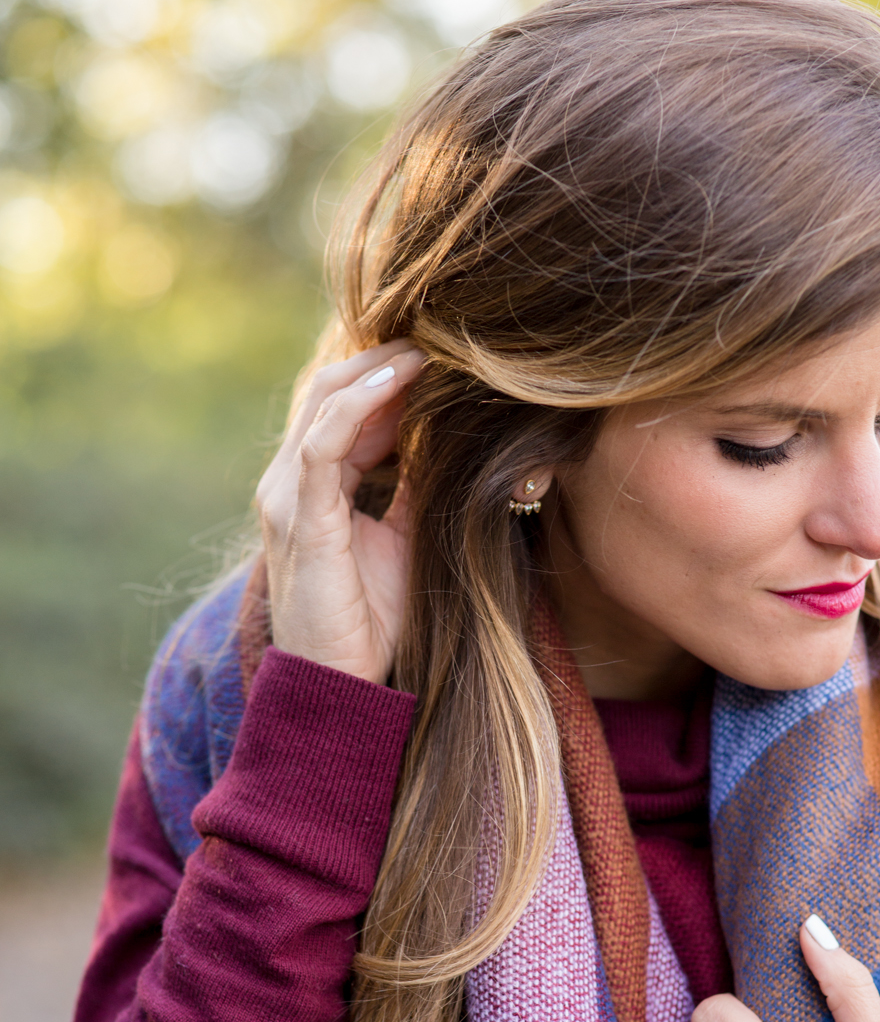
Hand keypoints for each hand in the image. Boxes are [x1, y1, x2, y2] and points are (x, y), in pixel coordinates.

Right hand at [256, 340, 425, 683]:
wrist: (340, 684)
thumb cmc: (371, 619)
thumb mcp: (405, 538)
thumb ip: (415, 488)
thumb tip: (450, 441)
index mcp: (311, 486)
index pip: (342, 407)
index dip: (387, 375)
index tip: (441, 354)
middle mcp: (290, 483)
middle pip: (328, 391)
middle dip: (381, 359)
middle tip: (438, 337)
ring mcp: (288, 498)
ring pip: (324, 407)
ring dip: (375, 372)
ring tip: (425, 349)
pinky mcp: (300, 520)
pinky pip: (321, 445)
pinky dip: (358, 407)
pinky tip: (396, 384)